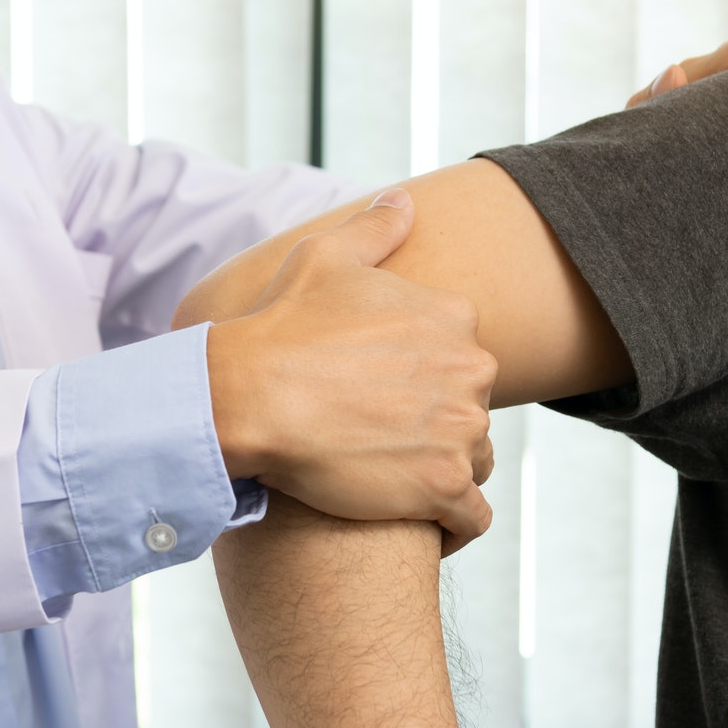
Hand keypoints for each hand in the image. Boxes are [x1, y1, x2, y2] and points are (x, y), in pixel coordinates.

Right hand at [200, 190, 497, 547]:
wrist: (250, 398)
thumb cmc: (281, 326)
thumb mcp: (326, 257)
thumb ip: (377, 227)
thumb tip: (405, 200)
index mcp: (454, 318)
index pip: (463, 357)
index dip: (426, 378)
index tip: (388, 395)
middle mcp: (472, 371)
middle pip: (472, 408)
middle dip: (439, 424)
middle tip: (382, 439)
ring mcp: (463, 432)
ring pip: (477, 462)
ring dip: (446, 473)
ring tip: (396, 482)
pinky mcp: (444, 488)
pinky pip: (472, 518)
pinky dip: (455, 527)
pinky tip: (423, 526)